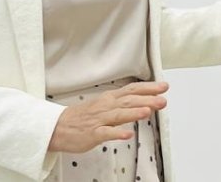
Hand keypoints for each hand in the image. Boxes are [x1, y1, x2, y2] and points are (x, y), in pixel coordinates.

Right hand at [49, 81, 168, 152]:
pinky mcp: (92, 134)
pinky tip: (128, 134)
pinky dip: (117, 133)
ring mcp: (99, 120)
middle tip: (162, 99)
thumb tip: (143, 102)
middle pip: (128, 101)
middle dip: (146, 99)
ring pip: (118, 115)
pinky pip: (106, 133)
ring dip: (133, 113)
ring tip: (148, 111)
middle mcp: (105, 107)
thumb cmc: (81, 118)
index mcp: (109, 99)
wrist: (57, 126)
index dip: (148, 88)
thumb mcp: (103, 106)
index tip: (163, 86)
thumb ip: (122, 105)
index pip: (131, 90)